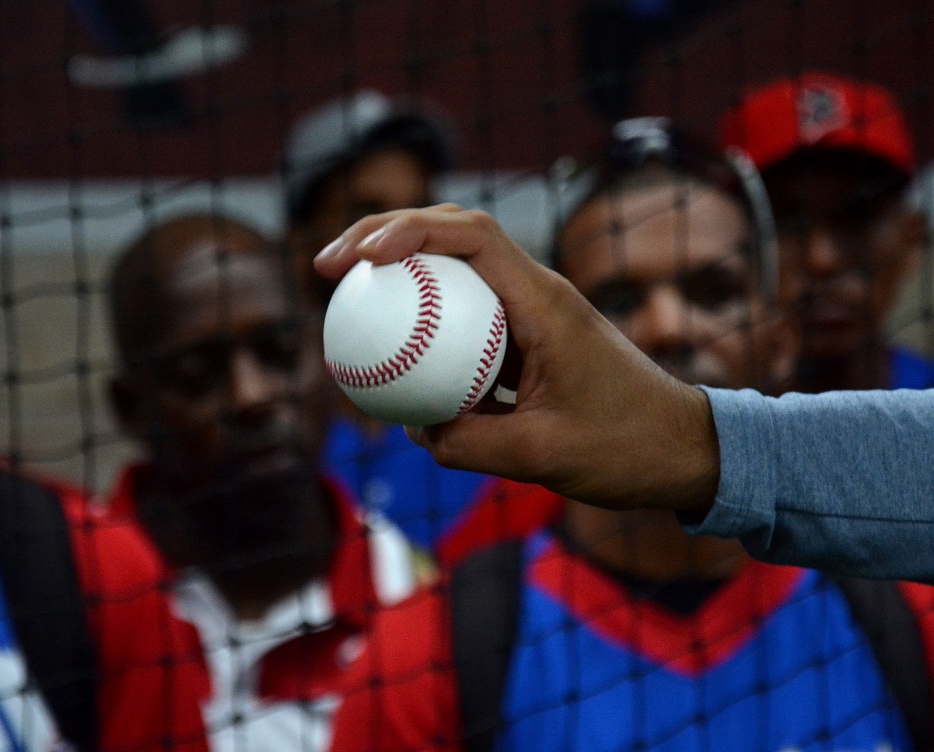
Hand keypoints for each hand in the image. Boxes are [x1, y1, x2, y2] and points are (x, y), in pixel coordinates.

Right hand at [314, 205, 718, 515]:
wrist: (684, 450)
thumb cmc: (627, 447)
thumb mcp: (543, 455)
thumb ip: (470, 445)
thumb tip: (416, 429)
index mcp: (545, 302)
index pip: (472, 237)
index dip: (408, 231)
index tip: (359, 257)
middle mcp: (537, 293)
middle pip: (453, 236)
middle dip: (385, 236)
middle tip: (330, 266)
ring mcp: (532, 314)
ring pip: (456, 272)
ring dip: (401, 274)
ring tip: (347, 298)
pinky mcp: (528, 340)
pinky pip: (467, 320)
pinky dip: (426, 325)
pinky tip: (397, 356)